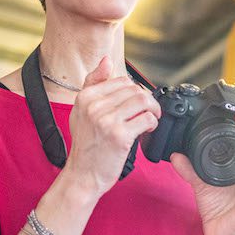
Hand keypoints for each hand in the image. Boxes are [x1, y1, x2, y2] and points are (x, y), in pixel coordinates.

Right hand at [64, 56, 160, 195]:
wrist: (82, 175)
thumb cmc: (85, 145)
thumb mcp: (81, 111)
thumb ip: (93, 84)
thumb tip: (106, 60)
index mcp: (85, 97)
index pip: (121, 80)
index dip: (134, 91)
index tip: (136, 104)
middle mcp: (94, 106)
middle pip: (134, 89)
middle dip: (147, 100)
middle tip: (148, 112)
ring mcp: (107, 121)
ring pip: (143, 101)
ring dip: (153, 110)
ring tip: (150, 119)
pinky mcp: (120, 136)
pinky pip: (146, 119)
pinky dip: (153, 123)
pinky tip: (148, 130)